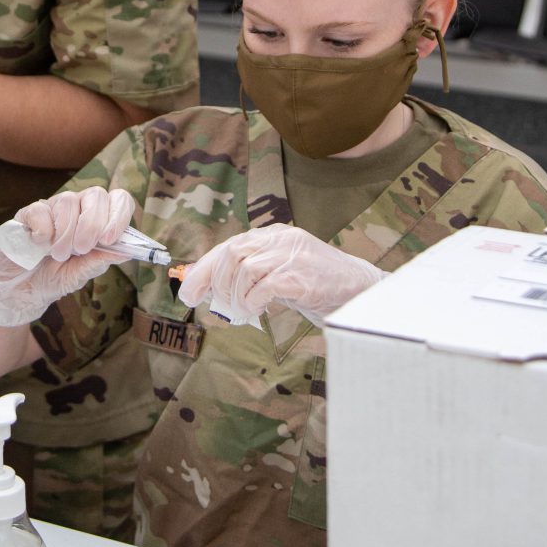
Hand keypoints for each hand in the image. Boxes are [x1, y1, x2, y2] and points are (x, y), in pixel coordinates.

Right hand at [0, 187, 135, 326]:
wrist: (21, 288)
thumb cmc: (54, 276)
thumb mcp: (81, 273)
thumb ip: (101, 260)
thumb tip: (127, 251)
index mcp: (97, 219)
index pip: (119, 200)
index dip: (118, 215)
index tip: (109, 239)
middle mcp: (77, 208)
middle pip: (95, 195)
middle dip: (91, 225)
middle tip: (81, 250)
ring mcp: (53, 207)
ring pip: (68, 201)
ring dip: (65, 235)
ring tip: (57, 255)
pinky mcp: (29, 212)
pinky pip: (41, 211)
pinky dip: (44, 233)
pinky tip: (39, 246)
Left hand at [177, 223, 384, 324]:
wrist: (359, 290)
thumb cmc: (316, 283)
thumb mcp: (279, 271)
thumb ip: (251, 274)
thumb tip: (210, 290)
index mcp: (273, 235)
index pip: (228, 247)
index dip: (202, 270)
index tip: (187, 292)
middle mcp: (281, 239)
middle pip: (231, 255)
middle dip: (216, 284)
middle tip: (218, 305)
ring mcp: (292, 256)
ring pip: (243, 269)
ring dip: (235, 296)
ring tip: (243, 310)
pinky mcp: (300, 277)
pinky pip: (262, 288)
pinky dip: (252, 303)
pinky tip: (258, 311)